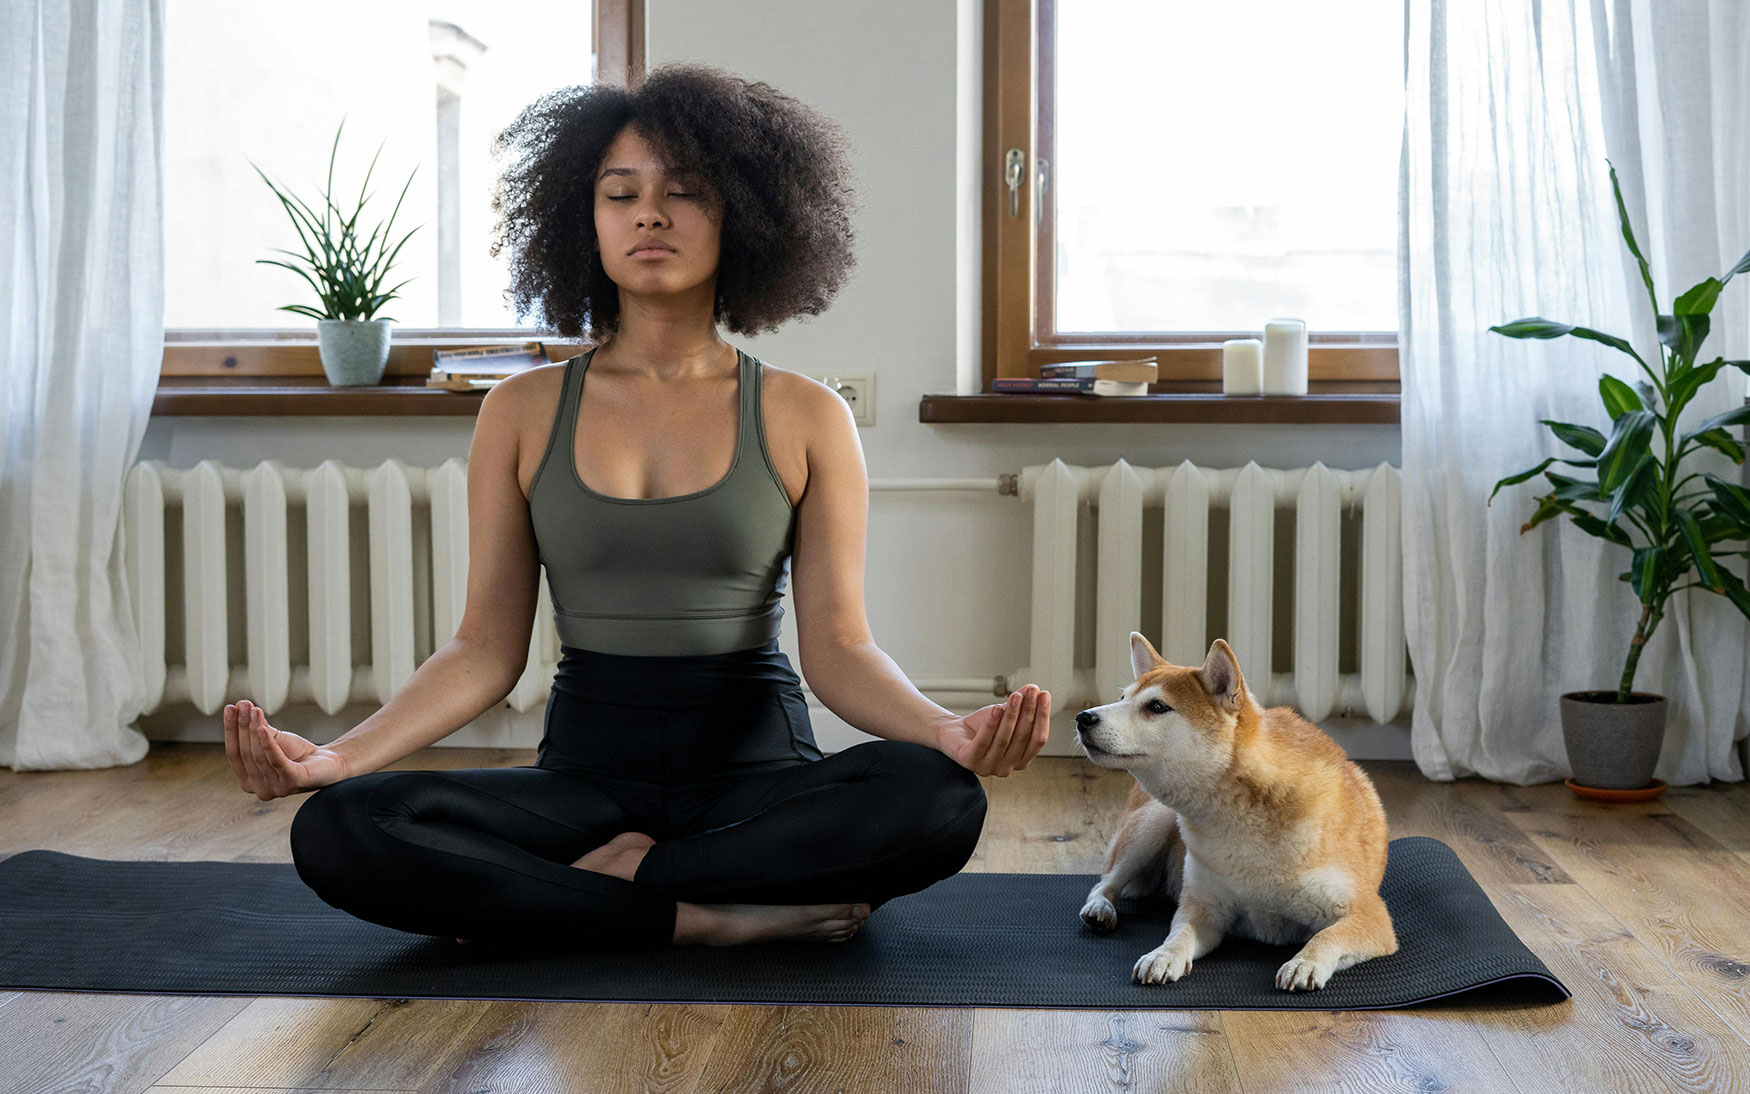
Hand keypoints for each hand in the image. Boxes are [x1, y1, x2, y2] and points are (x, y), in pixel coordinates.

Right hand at [224, 699, 349, 800]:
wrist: (327, 762)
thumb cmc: (296, 753)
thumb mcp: (272, 739)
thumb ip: (255, 728)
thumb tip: (239, 706)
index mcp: (248, 781)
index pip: (234, 753)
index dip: (231, 730)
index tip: (230, 708)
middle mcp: (259, 789)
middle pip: (246, 753)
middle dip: (243, 726)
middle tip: (243, 705)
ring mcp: (275, 789)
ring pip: (259, 756)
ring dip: (254, 729)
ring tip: (254, 710)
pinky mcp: (291, 782)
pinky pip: (276, 761)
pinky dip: (268, 744)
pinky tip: (262, 728)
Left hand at [934, 684, 1049, 776]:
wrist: (954, 731)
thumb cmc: (982, 726)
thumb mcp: (1006, 713)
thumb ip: (1022, 703)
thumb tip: (1035, 689)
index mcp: (1020, 760)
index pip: (1038, 740)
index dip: (1042, 717)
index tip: (1044, 695)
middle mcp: (1007, 768)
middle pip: (1022, 738)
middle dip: (1028, 712)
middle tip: (1030, 692)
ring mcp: (988, 767)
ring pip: (1004, 739)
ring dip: (1011, 716)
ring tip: (1015, 696)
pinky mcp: (970, 761)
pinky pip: (983, 741)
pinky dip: (991, 724)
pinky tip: (996, 709)